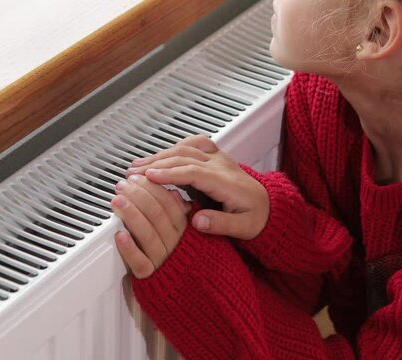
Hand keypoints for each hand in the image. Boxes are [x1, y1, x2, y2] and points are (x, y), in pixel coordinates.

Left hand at [111, 173, 190, 278]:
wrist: (192, 297)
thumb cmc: (186, 263)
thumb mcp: (192, 235)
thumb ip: (182, 214)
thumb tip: (173, 193)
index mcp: (185, 231)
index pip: (169, 204)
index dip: (152, 188)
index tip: (138, 177)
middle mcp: (175, 244)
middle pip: (157, 214)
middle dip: (138, 195)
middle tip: (124, 185)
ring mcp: (163, 260)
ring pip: (147, 234)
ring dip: (131, 215)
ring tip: (117, 201)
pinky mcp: (150, 278)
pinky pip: (140, 263)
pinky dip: (129, 249)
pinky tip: (120, 235)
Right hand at [126, 135, 268, 239]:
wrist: (269, 206)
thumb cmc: (256, 218)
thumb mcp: (244, 228)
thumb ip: (221, 224)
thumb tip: (198, 220)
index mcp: (227, 182)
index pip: (194, 172)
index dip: (170, 173)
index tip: (149, 177)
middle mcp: (221, 165)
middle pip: (184, 157)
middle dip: (156, 163)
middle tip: (132, 174)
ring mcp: (218, 158)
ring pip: (185, 149)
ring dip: (159, 155)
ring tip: (137, 166)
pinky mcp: (215, 156)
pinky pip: (193, 144)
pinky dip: (174, 147)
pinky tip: (159, 156)